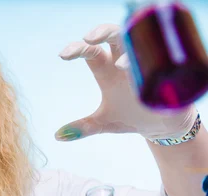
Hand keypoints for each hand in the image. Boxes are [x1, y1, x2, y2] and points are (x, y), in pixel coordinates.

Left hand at [55, 23, 196, 141]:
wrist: (161, 126)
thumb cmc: (130, 118)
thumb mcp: (104, 124)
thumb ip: (83, 127)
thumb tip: (58, 136)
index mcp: (107, 72)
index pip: (91, 52)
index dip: (78, 49)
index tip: (63, 55)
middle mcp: (124, 63)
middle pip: (115, 37)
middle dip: (103, 32)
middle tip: (89, 38)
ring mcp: (145, 66)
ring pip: (139, 44)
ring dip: (130, 48)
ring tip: (119, 65)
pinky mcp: (164, 73)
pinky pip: (160, 61)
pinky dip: (152, 65)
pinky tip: (145, 72)